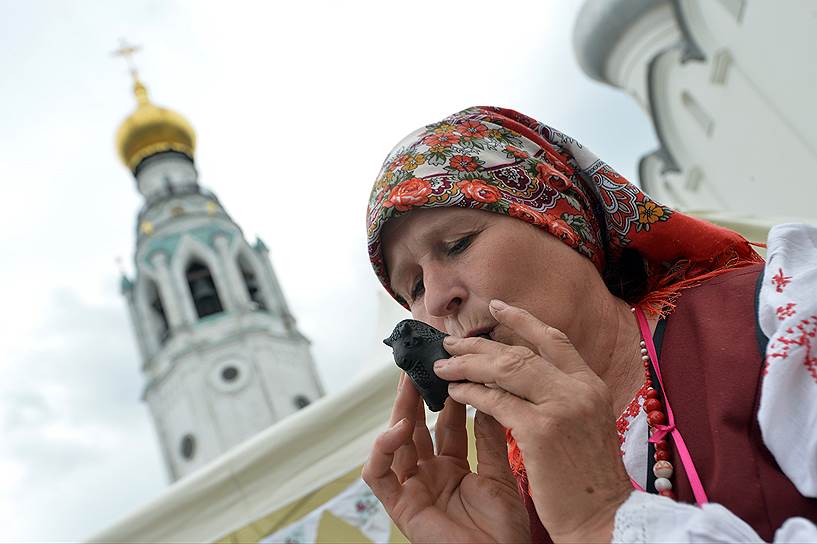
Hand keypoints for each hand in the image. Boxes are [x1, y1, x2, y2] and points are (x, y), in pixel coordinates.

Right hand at [362, 372, 529, 543]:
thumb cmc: (504, 533)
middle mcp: (430, 476)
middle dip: (417, 397)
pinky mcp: (399, 507)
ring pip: (394, 444)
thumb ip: (488, 441)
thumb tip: (486, 400)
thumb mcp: (500, 477)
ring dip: (399, 413)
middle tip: (422, 366)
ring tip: (409, 385)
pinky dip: (382, 451)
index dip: (446, 398)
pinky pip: (377, 476)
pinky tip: (397, 429)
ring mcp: (413, 490)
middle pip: (416, 428)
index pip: (445, 425)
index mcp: (454, 470)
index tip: (452, 370)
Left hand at [434, 300, 630, 542]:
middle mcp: (578, 388)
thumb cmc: (589, 478)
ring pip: (505, 370)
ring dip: (468, 365)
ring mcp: (561, 407)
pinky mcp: (541, 430)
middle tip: (452, 342)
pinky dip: (471, 394)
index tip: (497, 308)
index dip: (522, 321)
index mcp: (590, 384)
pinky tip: (455, 392)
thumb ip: (561, 395)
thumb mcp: (585, 423)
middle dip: (480, 345)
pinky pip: (495, 402)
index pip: (553, 339)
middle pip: (521, 352)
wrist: (605, 517)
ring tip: (443, 365)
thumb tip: (522, 375)